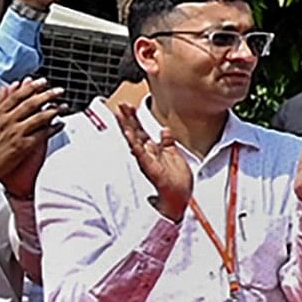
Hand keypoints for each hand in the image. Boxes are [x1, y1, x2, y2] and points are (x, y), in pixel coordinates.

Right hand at [0, 78, 63, 188]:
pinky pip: (42, 134)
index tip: (42, 81)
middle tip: (58, 90)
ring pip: (39, 117)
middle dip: (47, 95)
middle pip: (30, 104)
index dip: (31, 87)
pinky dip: (54, 128)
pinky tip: (61, 124)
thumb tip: (6, 87)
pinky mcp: (23, 145)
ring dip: (54, 110)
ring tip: (64, 106)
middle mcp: (7, 121)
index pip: (17, 96)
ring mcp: (16, 132)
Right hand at [111, 104, 197, 218]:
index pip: (141, 130)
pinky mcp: (150, 167)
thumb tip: (164, 130)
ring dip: (127, 127)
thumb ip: (168, 143)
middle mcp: (147, 154)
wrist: (180, 197)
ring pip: (134, 140)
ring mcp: (147, 160)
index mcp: (153, 150)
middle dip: (128, 118)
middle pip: (135, 132)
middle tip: (121, 105)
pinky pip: (140, 154)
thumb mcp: (173, 156)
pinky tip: (129, 134)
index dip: (136, 118)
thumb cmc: (177, 179)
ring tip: (120, 115)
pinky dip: (134, 143)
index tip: (130, 105)